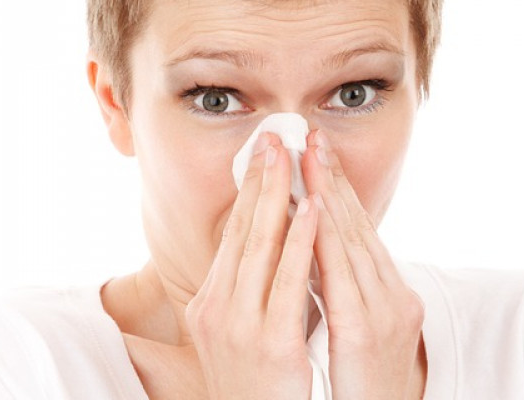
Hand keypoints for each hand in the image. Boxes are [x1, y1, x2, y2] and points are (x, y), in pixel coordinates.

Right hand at [185, 133, 318, 399]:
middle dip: (260, 180)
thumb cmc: (256, 379)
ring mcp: (240, 325)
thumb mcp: (241, 328)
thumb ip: (249, 286)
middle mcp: (217, 308)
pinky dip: (300, 241)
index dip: (248, 192)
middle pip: (243, 231)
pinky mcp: (271, 342)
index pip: (233, 236)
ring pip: (262, 247)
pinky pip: (288, 282)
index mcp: (210, 302)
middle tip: (272, 138)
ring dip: (279, 196)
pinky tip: (312, 208)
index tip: (261, 156)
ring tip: (291, 157)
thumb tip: (268, 241)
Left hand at [302, 130, 425, 399]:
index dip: (336, 188)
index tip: (316, 153)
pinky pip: (342, 277)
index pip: (356, 229)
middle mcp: (391, 292)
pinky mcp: (365, 331)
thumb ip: (341, 283)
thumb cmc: (365, 374)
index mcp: (387, 289)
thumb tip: (311, 246)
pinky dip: (326, 240)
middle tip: (311, 137)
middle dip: (331, 178)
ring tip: (308, 157)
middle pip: (355, 225)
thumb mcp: (358, 320)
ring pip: (350, 241)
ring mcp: (382, 310)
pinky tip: (313, 210)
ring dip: (327, 194)